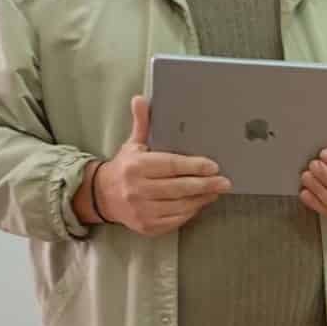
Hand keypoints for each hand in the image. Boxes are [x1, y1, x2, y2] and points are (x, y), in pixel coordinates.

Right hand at [93, 96, 231, 236]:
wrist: (102, 196)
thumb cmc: (125, 167)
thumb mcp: (132, 144)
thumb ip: (142, 123)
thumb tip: (140, 98)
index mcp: (136, 166)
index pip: (170, 165)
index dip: (194, 166)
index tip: (213, 166)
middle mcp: (137, 189)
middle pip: (179, 188)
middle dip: (205, 185)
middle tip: (225, 182)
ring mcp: (142, 210)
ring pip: (180, 205)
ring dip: (201, 199)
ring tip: (216, 191)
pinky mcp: (147, 226)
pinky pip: (175, 220)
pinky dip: (190, 212)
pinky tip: (200, 203)